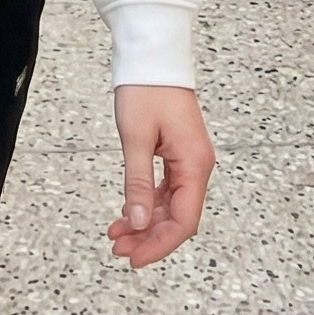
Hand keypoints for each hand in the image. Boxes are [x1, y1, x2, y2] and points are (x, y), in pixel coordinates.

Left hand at [107, 85, 214, 268]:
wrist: (153, 56)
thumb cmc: (146, 89)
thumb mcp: (136, 137)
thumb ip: (137, 183)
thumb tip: (138, 223)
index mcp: (194, 165)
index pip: (183, 221)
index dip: (160, 245)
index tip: (135, 258)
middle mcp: (197, 166)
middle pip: (178, 218)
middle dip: (149, 237)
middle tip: (118, 249)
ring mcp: (189, 161)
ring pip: (170, 206)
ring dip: (145, 223)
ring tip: (116, 234)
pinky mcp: (178, 154)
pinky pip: (166, 190)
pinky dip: (147, 204)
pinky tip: (127, 213)